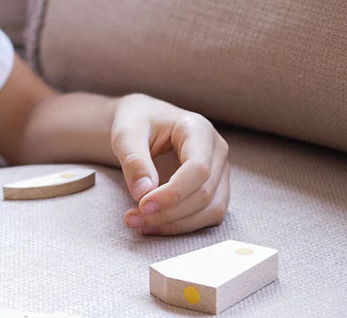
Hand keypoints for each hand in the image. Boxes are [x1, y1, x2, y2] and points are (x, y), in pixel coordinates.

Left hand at [110, 93, 229, 235]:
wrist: (143, 121)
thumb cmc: (136, 122)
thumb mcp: (126, 133)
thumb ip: (134, 160)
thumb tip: (142, 193)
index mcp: (198, 129)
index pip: (198, 169)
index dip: (173, 193)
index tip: (142, 206)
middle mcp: (217, 150)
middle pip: (204, 193)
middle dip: (168, 213)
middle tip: (132, 219)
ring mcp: (220, 171)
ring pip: (210, 209)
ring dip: (176, 224)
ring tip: (139, 224)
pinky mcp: (215, 188)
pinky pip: (207, 215)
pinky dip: (181, 225)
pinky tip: (153, 225)